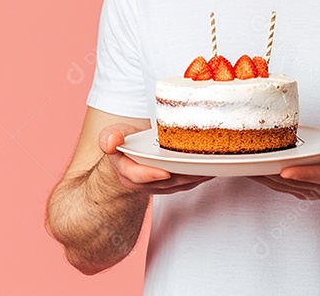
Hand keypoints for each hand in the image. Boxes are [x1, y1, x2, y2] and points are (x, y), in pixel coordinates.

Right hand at [98, 123, 212, 194]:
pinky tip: (209, 168)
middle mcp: (142, 183)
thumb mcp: (112, 134)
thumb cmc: (123, 140)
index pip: (138, 176)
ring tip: (208, 167)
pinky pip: (186, 184)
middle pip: (165, 182)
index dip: (151, 175)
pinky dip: (198, 177)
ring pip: (178, 185)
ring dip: (194, 177)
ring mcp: (158, 185)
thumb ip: (109, 137)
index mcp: (126, 172)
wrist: (131, 147)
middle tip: (198, 167)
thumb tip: (110, 142)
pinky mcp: (171, 185)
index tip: (165, 171)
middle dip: (182, 177)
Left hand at [249, 128, 319, 202]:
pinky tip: (246, 167)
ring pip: (280, 184)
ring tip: (241, 161)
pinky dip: (262, 177)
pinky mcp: (298, 190)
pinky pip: (277, 185)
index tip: (286, 170)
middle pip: (292, 180)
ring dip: (261, 174)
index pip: (318, 174)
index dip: (302, 173)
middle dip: (270, 171)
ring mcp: (307, 190)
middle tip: (249, 160)